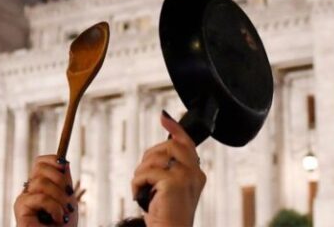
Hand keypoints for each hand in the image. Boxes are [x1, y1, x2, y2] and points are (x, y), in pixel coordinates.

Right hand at [14, 155, 78, 226]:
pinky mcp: (20, 208)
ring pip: (41, 182)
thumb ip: (64, 181)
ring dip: (59, 198)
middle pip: (40, 168)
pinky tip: (57, 219)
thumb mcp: (68, 199)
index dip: (52, 160)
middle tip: (68, 196)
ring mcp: (23, 198)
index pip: (40, 162)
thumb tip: (64, 162)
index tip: (64, 166)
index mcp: (39, 186)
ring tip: (63, 213)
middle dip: (60, 180)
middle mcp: (29, 190)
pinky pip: (39, 197)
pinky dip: (54, 207)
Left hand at [131, 111, 205, 226]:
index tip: (164, 118)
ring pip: (154, 158)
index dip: (175, 128)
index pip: (187, 143)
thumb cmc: (166, 214)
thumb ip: (169, 167)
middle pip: (170, 145)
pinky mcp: (173, 183)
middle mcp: (195, 173)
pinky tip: (141, 196)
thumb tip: (159, 149)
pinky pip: (146, 172)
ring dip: (141, 173)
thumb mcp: (170, 187)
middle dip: (150, 157)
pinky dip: (137, 183)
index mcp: (196, 173)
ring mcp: (186, 177)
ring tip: (144, 189)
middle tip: (145, 176)